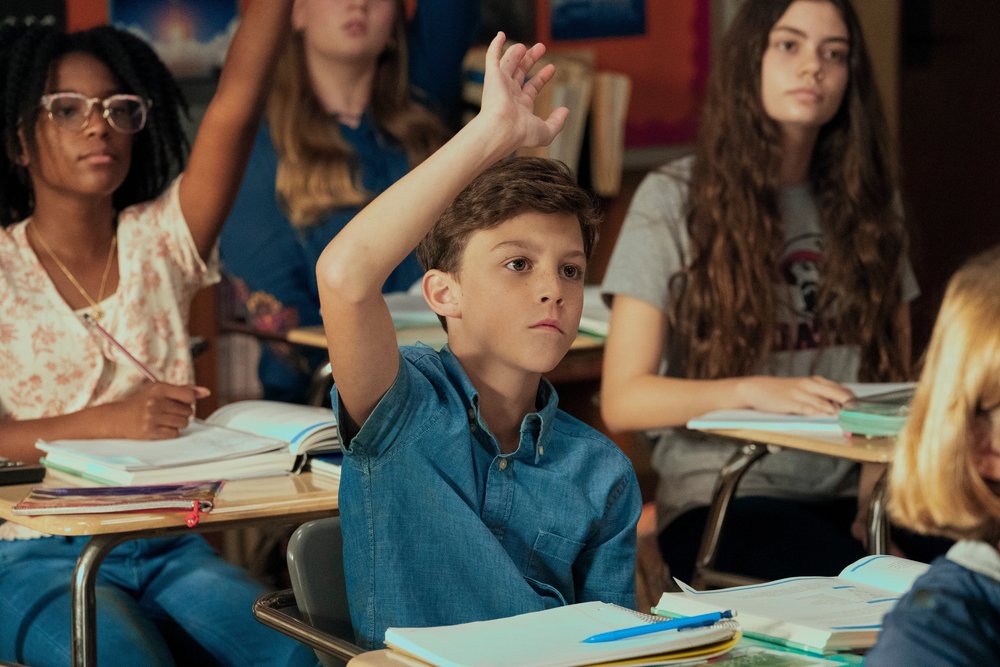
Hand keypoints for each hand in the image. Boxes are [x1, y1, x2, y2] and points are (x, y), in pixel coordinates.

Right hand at [110, 383, 209, 439]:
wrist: (116, 418)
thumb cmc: (140, 403)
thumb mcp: (158, 391)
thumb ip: (183, 390)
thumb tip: (206, 392)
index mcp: (158, 388)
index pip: (189, 395)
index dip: (189, 400)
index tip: (181, 402)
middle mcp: (155, 402)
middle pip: (188, 411)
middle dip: (181, 413)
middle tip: (167, 412)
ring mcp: (152, 417)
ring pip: (183, 423)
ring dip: (177, 423)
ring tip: (164, 419)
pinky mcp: (150, 431)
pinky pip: (174, 434)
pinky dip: (170, 432)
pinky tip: (160, 428)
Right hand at [477, 32, 568, 149]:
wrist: (501, 129)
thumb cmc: (521, 133)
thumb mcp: (546, 131)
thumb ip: (557, 122)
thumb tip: (565, 110)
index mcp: (520, 106)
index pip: (533, 87)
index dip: (542, 77)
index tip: (552, 67)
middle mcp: (509, 94)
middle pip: (521, 72)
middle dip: (531, 60)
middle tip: (541, 47)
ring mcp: (500, 84)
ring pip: (508, 63)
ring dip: (516, 53)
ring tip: (525, 45)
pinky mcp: (492, 76)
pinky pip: (492, 56)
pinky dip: (495, 45)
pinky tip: (500, 35)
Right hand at [738, 375, 853, 415]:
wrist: (756, 388)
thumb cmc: (780, 391)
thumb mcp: (801, 389)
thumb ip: (818, 397)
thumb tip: (837, 408)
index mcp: (814, 382)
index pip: (841, 389)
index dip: (853, 399)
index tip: (864, 409)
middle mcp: (810, 385)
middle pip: (838, 394)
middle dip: (851, 405)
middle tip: (861, 415)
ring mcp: (801, 394)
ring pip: (825, 402)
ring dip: (838, 411)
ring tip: (849, 419)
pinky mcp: (791, 403)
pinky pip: (809, 408)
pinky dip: (819, 413)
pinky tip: (827, 417)